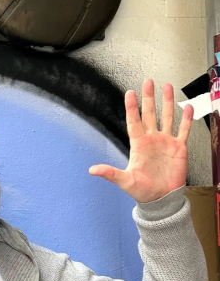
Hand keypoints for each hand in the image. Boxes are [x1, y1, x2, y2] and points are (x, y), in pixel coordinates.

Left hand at [89, 79, 193, 202]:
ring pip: (167, 117)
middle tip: (148, 82)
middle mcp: (152, 140)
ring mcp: (166, 142)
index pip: (134, 121)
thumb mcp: (124, 181)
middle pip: (149, 114)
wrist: (161, 199)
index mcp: (138, 145)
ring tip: (167, 87)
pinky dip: (186, 119)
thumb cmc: (142, 190)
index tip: (130, 93)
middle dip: (149, 98)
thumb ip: (110, 173)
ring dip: (167, 103)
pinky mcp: (179, 148)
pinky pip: (183, 130)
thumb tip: (92, 170)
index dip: (132, 107)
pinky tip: (187, 107)